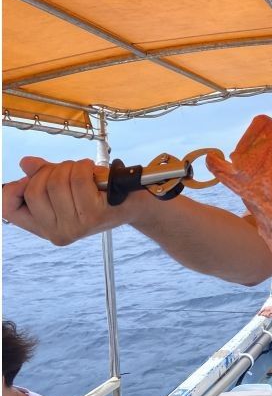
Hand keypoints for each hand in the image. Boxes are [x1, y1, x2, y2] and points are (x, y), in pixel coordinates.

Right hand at [2, 157, 141, 245]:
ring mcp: (76, 226)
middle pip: (34, 188)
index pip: (8, 209)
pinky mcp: (94, 215)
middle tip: (70, 171)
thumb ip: (43, 175)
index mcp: (46, 228)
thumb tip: (26, 163)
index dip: (15, 188)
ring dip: (71, 167)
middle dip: (52, 171)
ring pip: (56, 181)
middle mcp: (58, 232)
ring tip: (86, 172)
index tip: (30, 178)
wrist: (135, 202)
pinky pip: (78, 179)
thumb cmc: (100, 193)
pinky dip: (85, 167)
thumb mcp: (67, 185)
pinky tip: (95, 173)